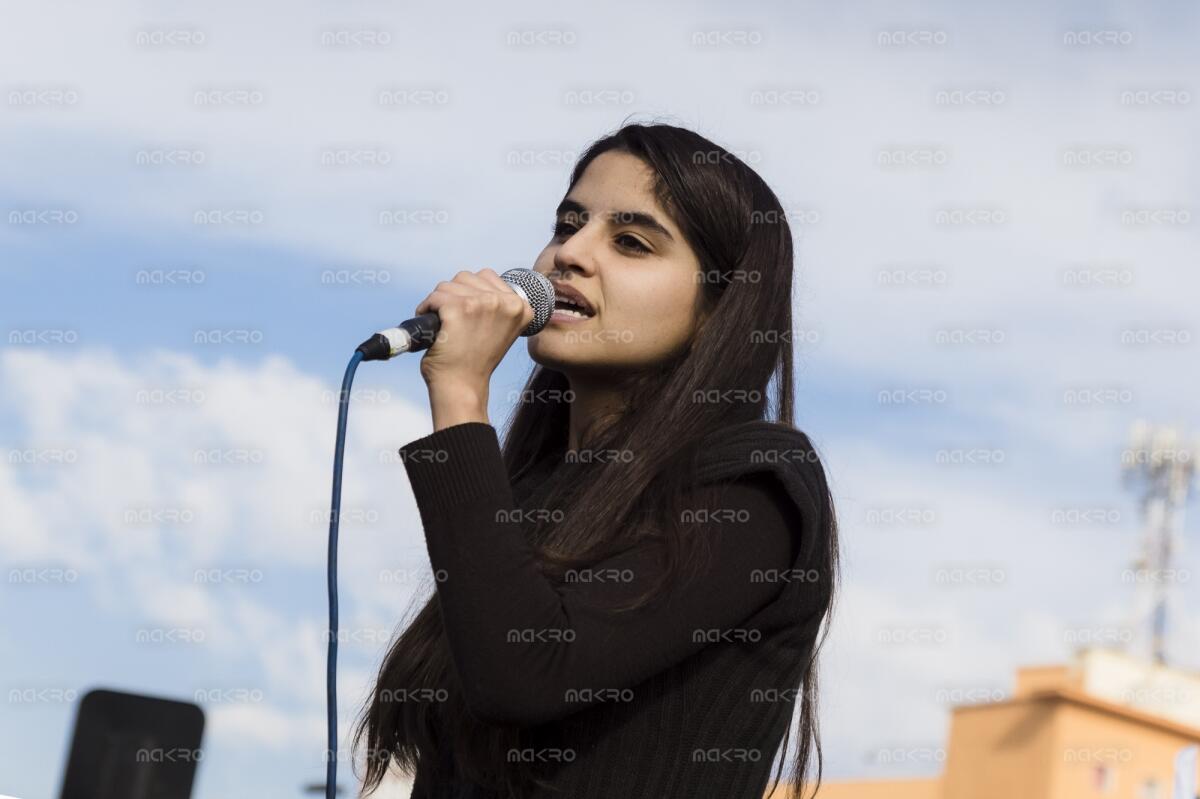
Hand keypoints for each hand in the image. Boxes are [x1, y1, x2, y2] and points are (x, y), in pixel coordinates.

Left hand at [412, 268, 533, 392]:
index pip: (488, 277)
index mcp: (521, 306)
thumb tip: (477, 280)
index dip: (471, 294)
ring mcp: (482, 304)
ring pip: (448, 285)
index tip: (468, 317)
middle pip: (466, 277)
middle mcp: (505, 302)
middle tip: (454, 323)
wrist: (463, 387)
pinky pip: (434, 297)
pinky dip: (426, 309)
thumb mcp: (500, 328)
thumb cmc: (476, 360)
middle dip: (454, 296)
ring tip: (444, 325)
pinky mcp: (458, 309)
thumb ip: (497, 305)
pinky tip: (433, 326)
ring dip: (439, 302)